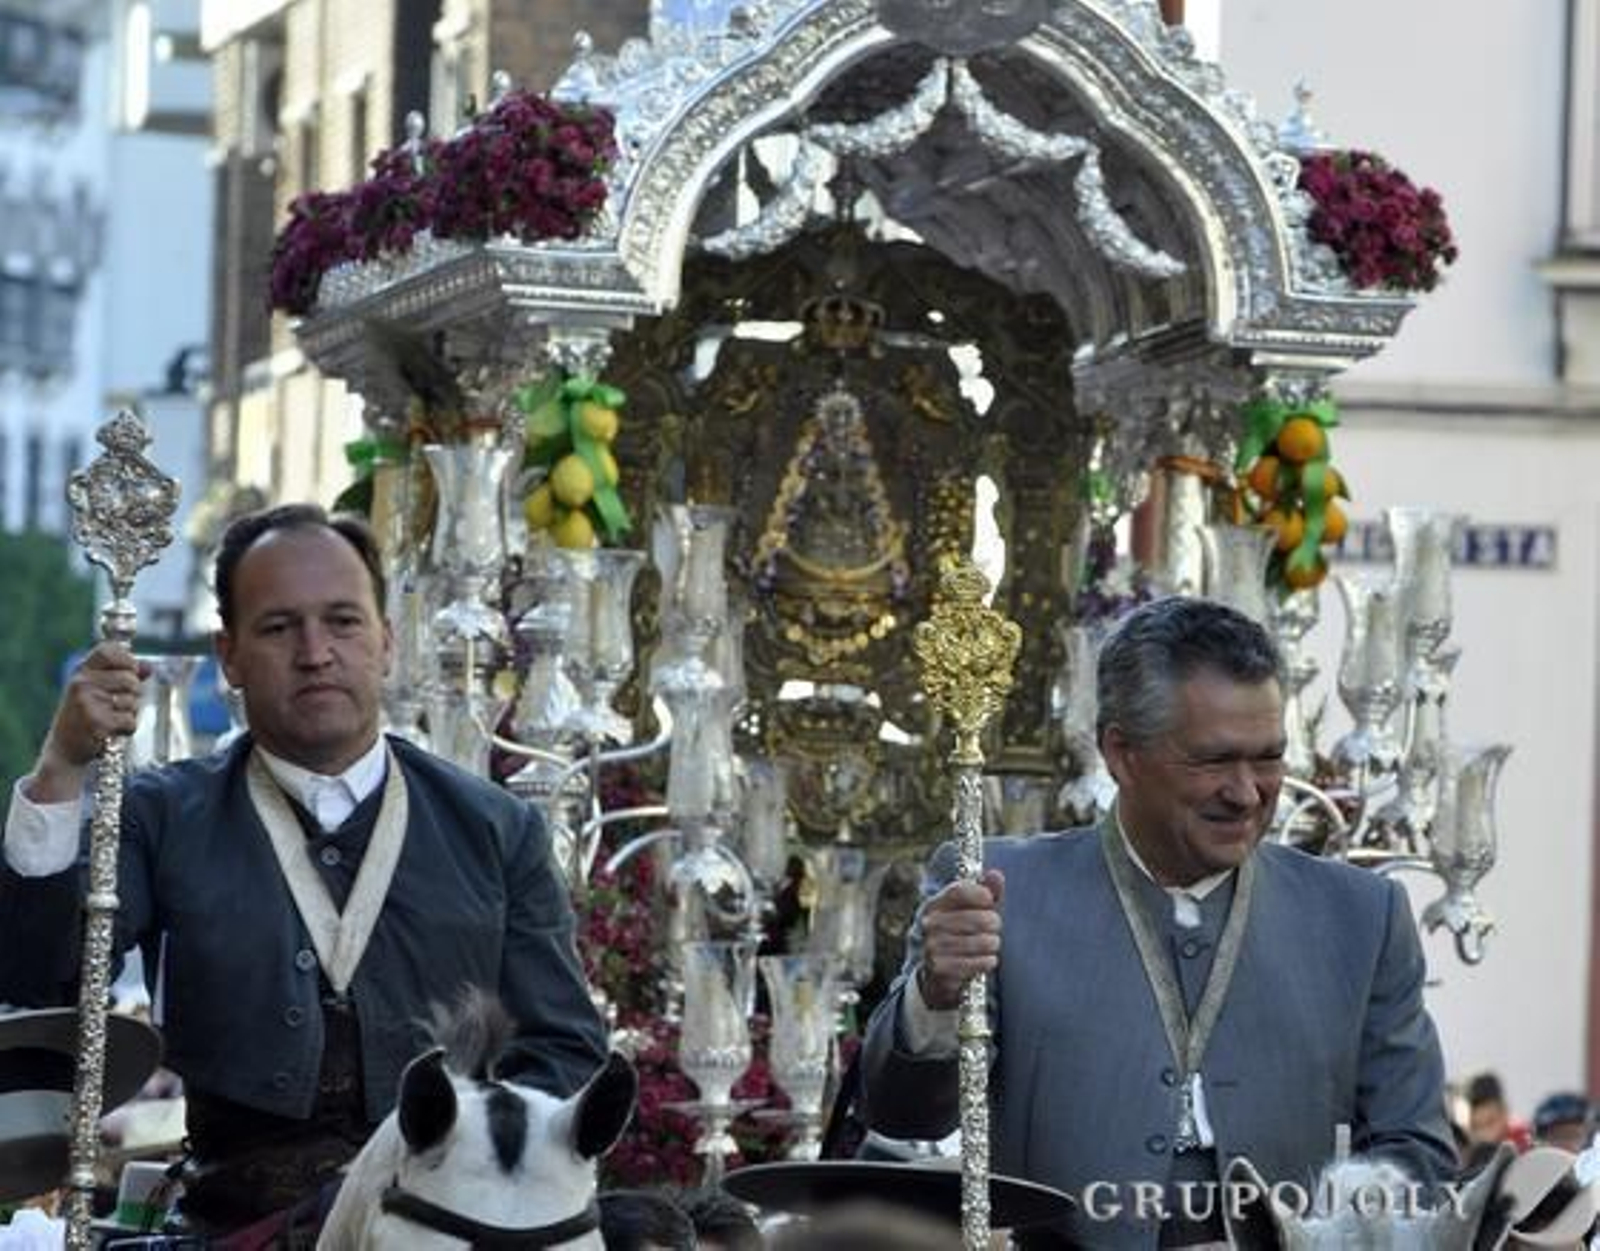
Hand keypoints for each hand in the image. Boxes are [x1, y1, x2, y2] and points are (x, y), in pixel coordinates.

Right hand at [27, 644, 149, 800]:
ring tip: (108, 718)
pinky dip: (126, 729)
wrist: (65, 749)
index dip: (127, 660)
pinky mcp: (96, 723)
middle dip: (132, 694)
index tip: (128, 671)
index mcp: (81, 671)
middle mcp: (81, 683)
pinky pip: (130, 721)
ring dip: (128, 713)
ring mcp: (87, 703)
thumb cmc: (85, 716)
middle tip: (113, 705)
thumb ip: (125, 675)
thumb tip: (150, 667)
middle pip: (131, 679)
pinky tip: (109, 732)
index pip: (110, 651)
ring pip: (132, 701)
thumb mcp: (98, 689)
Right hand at [915, 868, 1004, 1010]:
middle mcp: (930, 923)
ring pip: (983, 942)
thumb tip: (996, 875)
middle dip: (994, 924)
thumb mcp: (971, 911)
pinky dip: (988, 961)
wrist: (938, 974)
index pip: (959, 890)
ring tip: (989, 945)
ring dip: (993, 944)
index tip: (989, 902)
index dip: (982, 895)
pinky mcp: (941, 968)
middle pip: (978, 917)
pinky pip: (980, 962)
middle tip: (993, 929)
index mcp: (934, 904)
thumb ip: (986, 892)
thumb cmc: (960, 935)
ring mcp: (933, 946)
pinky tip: (985, 960)